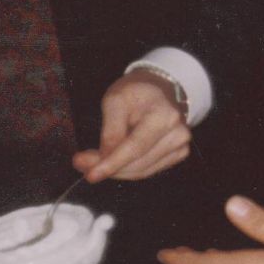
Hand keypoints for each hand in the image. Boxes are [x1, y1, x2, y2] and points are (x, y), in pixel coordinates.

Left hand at [73, 69, 190, 181]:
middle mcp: (177, 134)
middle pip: (138, 163)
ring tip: (95, 163)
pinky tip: (117, 160)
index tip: (90, 174)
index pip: (135, 148)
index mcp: (164, 116)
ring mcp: (181, 145)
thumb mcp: (115, 100)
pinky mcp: (179, 153)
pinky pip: (149, 169)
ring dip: (117, 171)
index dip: (111, 164)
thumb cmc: (136, 91)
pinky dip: (129, 169)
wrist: (160, 88)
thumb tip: (103, 159)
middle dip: (109, 168)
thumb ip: (110, 131)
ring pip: (142, 171)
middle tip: (82, 165)